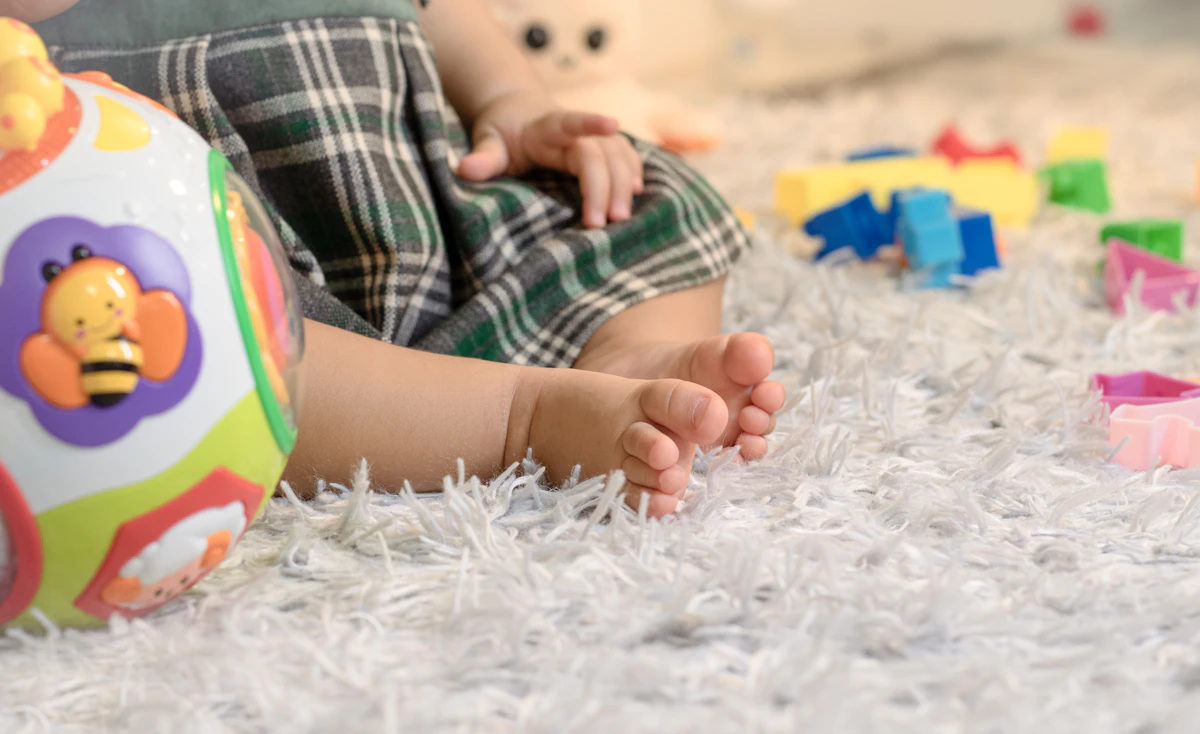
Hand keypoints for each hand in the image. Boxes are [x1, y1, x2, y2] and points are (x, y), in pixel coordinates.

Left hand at [457, 91, 645, 228]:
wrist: (519, 109)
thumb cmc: (503, 130)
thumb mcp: (487, 139)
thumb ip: (482, 155)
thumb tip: (464, 168)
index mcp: (546, 127)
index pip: (571, 122)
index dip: (591, 123)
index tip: (612, 123)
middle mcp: (575, 131)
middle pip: (599, 153)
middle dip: (605, 187)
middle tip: (602, 224)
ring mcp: (594, 137)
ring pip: (619, 155)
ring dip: (625, 184)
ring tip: (622, 218)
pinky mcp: (604, 146)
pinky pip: (626, 155)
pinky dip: (634, 172)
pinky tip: (638, 192)